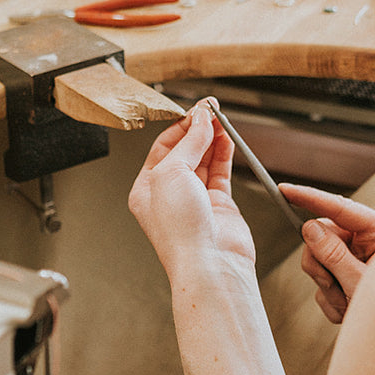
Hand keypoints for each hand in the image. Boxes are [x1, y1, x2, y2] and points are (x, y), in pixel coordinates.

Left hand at [128, 101, 256, 280]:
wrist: (209, 264)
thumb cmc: (179, 231)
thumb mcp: (171, 174)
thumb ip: (188, 144)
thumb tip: (200, 120)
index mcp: (146, 188)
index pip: (162, 147)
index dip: (180, 126)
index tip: (196, 110)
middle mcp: (170, 194)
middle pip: (184, 151)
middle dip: (198, 129)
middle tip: (212, 110)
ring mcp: (195, 199)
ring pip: (204, 159)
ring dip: (212, 138)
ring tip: (222, 120)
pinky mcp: (219, 204)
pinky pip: (220, 172)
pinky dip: (224, 153)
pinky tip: (227, 138)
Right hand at [278, 184, 374, 323]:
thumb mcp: (362, 282)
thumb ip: (334, 254)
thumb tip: (309, 228)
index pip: (340, 208)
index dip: (310, 198)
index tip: (284, 189)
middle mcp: (371, 240)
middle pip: (323, 237)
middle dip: (321, 265)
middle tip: (332, 286)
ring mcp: (361, 258)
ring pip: (321, 261)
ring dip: (327, 287)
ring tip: (347, 304)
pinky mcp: (352, 275)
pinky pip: (326, 282)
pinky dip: (332, 300)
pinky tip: (348, 311)